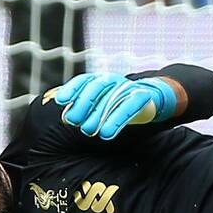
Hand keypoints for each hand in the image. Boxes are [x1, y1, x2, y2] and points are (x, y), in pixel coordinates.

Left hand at [52, 73, 175, 139]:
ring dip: (98, 116)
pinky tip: (106, 133)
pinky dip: (116, 121)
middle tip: (73, 121)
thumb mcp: (101, 103)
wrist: (151, 98)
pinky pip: (127, 107)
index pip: (84, 80)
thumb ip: (85, 108)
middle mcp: (113, 81)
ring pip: (111, 99)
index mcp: (101, 79)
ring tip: (87, 132)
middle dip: (82, 103)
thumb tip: (66, 117)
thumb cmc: (119, 103)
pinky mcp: (141, 97)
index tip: (61, 101)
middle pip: (95, 87)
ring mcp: (128, 87)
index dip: (72, 89)